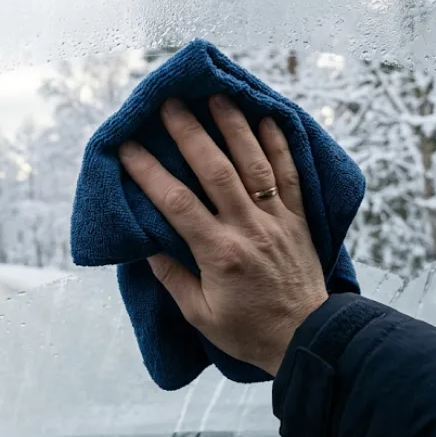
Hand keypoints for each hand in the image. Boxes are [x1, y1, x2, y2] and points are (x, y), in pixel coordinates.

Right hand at [119, 95, 328, 375]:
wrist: (308, 339)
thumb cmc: (248, 331)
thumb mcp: (199, 313)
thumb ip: (172, 276)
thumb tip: (146, 243)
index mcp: (218, 253)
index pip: (176, 203)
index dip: (149, 173)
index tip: (127, 149)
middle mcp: (248, 229)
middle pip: (216, 171)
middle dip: (190, 134)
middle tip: (169, 104)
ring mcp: (276, 220)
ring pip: (254, 164)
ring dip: (234, 127)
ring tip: (216, 96)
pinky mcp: (299, 219)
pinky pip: (290, 174)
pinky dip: (280, 144)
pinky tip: (267, 117)